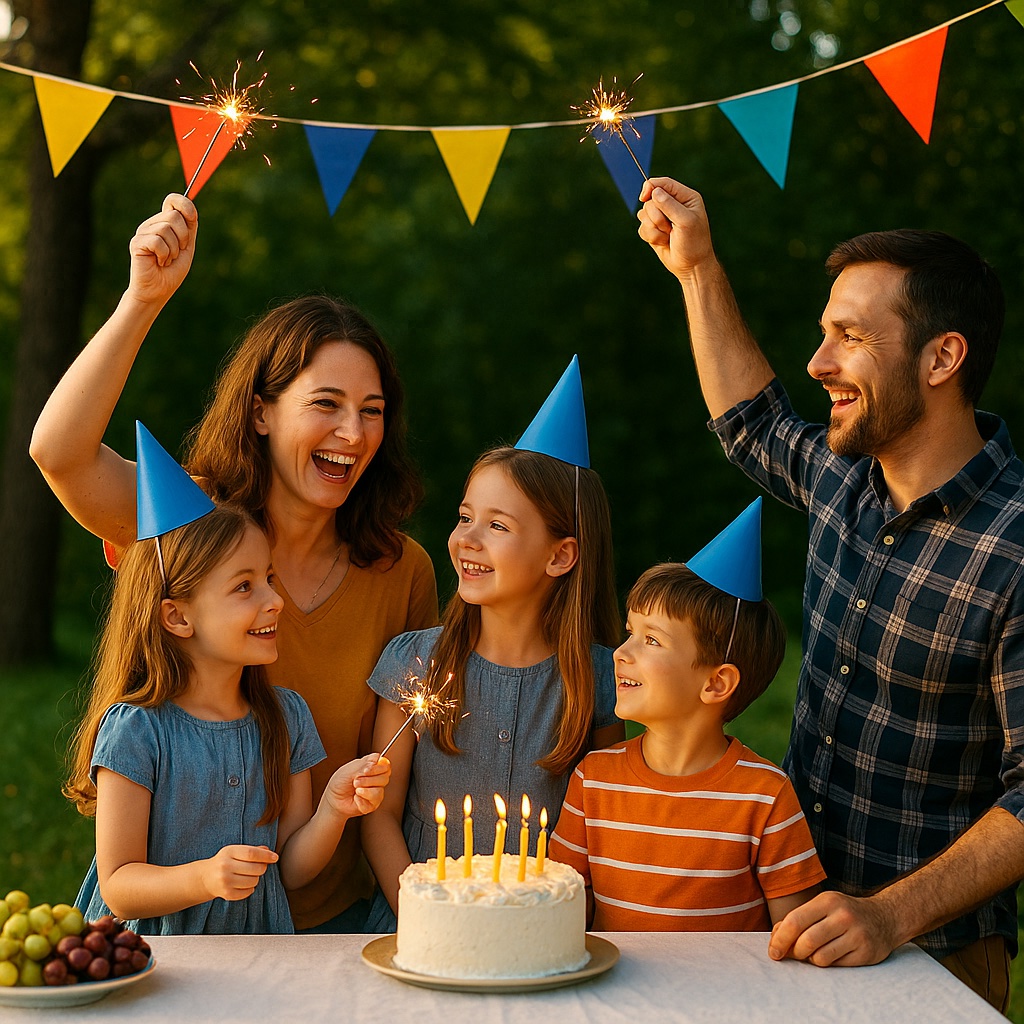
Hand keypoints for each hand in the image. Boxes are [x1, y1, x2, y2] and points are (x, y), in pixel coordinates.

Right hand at [126, 193, 197, 304]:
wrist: (158, 290)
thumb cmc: (172, 270)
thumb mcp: (187, 247)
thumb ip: (189, 227)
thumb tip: (191, 208)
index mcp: (164, 222)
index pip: (173, 200)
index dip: (185, 205)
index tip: (192, 218)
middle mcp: (152, 224)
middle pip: (174, 216)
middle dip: (183, 238)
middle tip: (176, 253)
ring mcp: (143, 232)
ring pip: (166, 229)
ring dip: (173, 250)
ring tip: (166, 260)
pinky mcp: (137, 243)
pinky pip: (158, 242)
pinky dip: (164, 255)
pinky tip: (159, 263)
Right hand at [201, 844, 278, 901]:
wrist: (206, 877)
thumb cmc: (226, 861)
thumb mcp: (236, 851)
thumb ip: (252, 850)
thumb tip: (268, 851)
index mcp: (229, 852)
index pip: (252, 853)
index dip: (266, 856)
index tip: (275, 857)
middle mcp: (225, 866)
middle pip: (255, 868)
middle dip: (262, 868)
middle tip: (259, 867)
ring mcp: (225, 881)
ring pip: (253, 881)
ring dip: (256, 878)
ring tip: (249, 876)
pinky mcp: (226, 894)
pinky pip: (248, 892)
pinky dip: (250, 888)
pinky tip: (243, 884)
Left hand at [323, 754, 390, 817]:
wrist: (333, 800)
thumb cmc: (340, 783)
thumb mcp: (349, 770)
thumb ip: (363, 764)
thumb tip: (377, 759)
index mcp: (371, 767)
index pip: (385, 765)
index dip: (379, 767)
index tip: (366, 770)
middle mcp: (376, 779)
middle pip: (385, 777)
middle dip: (368, 780)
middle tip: (355, 781)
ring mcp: (376, 792)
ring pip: (379, 790)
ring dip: (364, 791)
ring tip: (355, 790)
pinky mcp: (373, 804)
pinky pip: (373, 802)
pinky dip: (361, 800)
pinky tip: (355, 799)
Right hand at [636, 177, 715, 279]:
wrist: (691, 266)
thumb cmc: (694, 243)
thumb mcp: (686, 221)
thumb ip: (670, 205)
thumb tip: (654, 191)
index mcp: (685, 197)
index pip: (664, 183)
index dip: (651, 187)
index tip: (644, 197)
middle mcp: (673, 204)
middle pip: (650, 200)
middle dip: (657, 217)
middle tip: (669, 228)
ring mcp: (662, 217)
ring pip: (643, 214)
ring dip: (654, 228)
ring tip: (668, 236)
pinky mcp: (654, 229)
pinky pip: (642, 227)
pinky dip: (650, 236)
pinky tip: (663, 242)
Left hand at [768, 890, 899, 966]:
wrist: (884, 918)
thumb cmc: (843, 913)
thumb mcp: (822, 906)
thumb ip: (798, 919)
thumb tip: (775, 938)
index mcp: (827, 901)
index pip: (795, 921)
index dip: (780, 939)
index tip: (773, 952)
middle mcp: (843, 916)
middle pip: (806, 942)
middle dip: (795, 953)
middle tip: (794, 954)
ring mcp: (856, 935)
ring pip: (820, 957)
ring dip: (811, 960)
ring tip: (814, 953)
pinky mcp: (866, 954)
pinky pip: (836, 966)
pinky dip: (827, 964)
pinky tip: (831, 955)